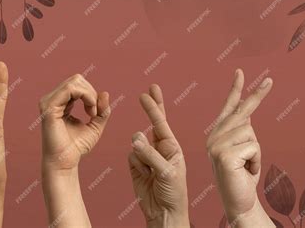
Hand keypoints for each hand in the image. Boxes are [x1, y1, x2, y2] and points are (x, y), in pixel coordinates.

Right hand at [39, 74, 110, 169]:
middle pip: (76, 79)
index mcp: (59, 102)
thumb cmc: (77, 147)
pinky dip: (86, 96)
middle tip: (95, 112)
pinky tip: (90, 112)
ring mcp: (48, 102)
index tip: (96, 113)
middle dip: (91, 93)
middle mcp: (51, 100)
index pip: (77, 85)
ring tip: (93, 113)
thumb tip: (105, 93)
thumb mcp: (95, 126)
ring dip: (90, 95)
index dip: (91, 94)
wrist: (65, 162)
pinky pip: (70, 89)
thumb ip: (102, 110)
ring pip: (74, 82)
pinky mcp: (49, 108)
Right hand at [129, 85, 188, 227]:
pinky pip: (130, 156)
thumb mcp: (167, 172)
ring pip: (136, 143)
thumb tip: (135, 138)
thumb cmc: (174, 193)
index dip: (154, 107)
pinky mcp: (136, 165)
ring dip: (142, 155)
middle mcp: (160, 148)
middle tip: (147, 92)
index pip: (162, 123)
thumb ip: (151, 154)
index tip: (148, 92)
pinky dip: (136, 165)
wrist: (164, 212)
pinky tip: (144, 175)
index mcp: (172, 147)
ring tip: (151, 171)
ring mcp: (147, 155)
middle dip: (150, 108)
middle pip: (151, 123)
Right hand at [206, 69, 273, 227]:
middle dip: (257, 95)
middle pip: (241, 112)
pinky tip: (245, 170)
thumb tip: (247, 116)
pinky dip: (255, 161)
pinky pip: (253, 147)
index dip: (235, 89)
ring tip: (247, 166)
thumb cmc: (242, 177)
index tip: (240, 72)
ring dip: (256, 153)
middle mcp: (214, 137)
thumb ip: (242, 132)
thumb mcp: (244, 151)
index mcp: (217, 134)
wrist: (238, 201)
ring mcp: (216, 145)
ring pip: (251, 133)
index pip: (229, 108)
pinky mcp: (223, 154)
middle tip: (270, 80)